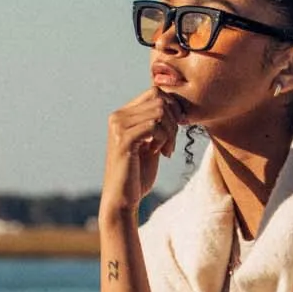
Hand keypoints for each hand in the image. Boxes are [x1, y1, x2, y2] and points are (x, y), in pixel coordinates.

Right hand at [100, 88, 182, 219]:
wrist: (123, 200)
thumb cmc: (137, 175)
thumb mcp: (150, 145)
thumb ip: (157, 125)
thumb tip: (173, 105)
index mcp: (122, 115)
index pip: (154, 92)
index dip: (172, 108)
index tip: (175, 131)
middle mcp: (117, 116)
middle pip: (159, 98)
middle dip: (173, 120)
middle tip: (172, 143)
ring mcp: (119, 126)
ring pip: (159, 111)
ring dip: (170, 131)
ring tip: (167, 150)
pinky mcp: (123, 140)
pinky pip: (154, 126)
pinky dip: (164, 139)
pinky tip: (160, 153)